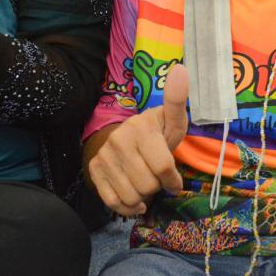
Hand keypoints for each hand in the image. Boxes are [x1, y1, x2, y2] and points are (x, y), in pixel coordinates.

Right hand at [87, 64, 189, 216]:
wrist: (122, 138)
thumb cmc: (155, 133)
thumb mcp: (171, 121)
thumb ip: (177, 101)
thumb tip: (181, 69)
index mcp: (141, 127)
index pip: (163, 168)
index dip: (173, 180)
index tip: (174, 179)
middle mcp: (119, 140)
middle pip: (148, 185)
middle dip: (157, 187)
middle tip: (155, 176)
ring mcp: (104, 156)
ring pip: (131, 196)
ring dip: (143, 197)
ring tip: (144, 182)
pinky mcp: (94, 170)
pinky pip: (113, 202)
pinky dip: (127, 206)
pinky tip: (134, 198)